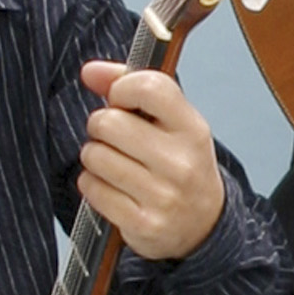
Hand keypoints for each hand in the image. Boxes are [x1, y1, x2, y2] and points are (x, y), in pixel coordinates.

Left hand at [78, 61, 227, 259]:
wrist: (204, 223)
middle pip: (108, 122)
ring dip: (95, 157)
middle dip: (101, 127)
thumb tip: (90, 71)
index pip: (148, 87)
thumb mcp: (171, 122)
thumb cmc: (181, 163)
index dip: (121, 87)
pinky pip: (91, 188)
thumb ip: (130, 87)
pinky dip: (93, 184)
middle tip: (116, 138)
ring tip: (115, 163)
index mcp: (193, 129)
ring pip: (94, 155)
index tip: (120, 99)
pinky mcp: (142, 223)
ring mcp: (162, 196)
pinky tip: (112, 187)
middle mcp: (181, 162)